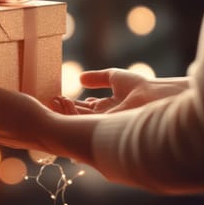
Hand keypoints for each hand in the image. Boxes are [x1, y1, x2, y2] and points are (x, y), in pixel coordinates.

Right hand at [53, 68, 190, 113]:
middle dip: (64, 108)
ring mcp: (102, 124)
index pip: (86, 108)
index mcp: (108, 108)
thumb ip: (97, 78)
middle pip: (79, 115)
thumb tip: (80, 78)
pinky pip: (81, 123)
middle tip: (51, 99)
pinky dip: (70, 114)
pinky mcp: (101, 128)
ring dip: (64, 111)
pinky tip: (63, 103)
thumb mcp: (114, 77)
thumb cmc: (139, 86)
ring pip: (78, 120)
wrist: (151, 96)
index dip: (73, 102)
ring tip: (54, 100)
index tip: (60, 96)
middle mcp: (104, 118)